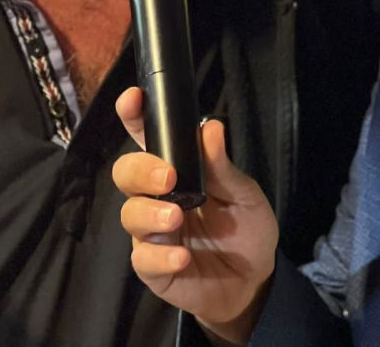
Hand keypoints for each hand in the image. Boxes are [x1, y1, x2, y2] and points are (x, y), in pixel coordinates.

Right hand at [113, 87, 278, 343]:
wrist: (253, 280)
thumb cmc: (245, 227)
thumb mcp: (243, 193)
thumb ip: (222, 167)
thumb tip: (211, 128)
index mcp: (176, 168)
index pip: (146, 136)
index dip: (133, 115)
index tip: (133, 99)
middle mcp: (156, 196)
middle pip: (126, 172)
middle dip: (140, 171)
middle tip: (168, 178)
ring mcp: (151, 232)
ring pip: (130, 214)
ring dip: (150, 214)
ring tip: (177, 218)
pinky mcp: (152, 267)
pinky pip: (143, 259)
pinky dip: (161, 257)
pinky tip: (182, 257)